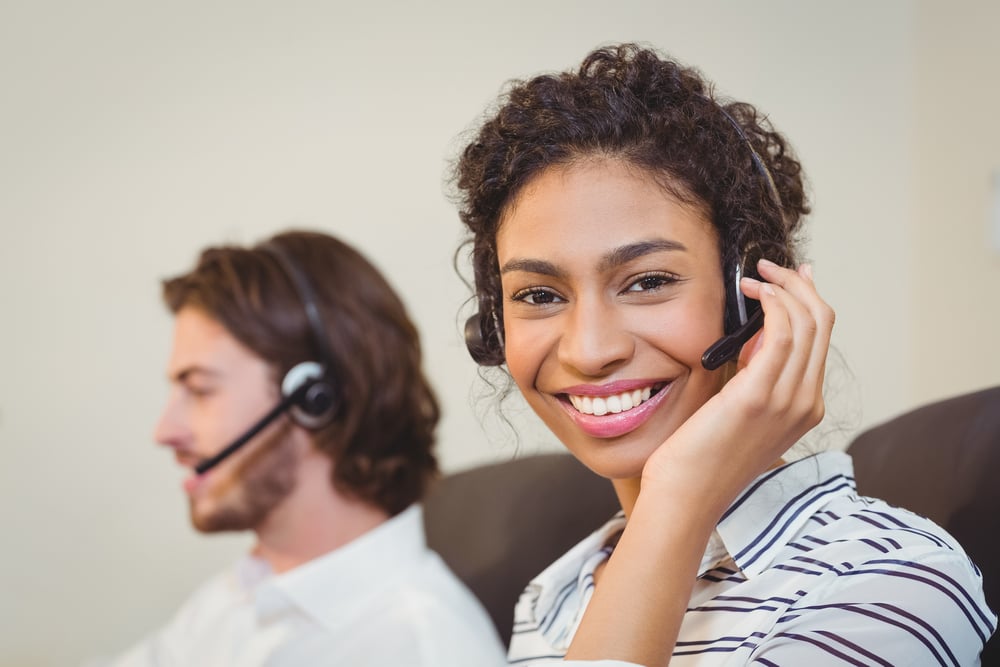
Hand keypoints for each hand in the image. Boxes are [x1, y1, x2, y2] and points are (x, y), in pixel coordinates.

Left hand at [641, 260, 835, 516]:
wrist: (686, 495)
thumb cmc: (701, 456)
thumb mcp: (739, 411)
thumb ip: (754, 377)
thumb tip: (754, 336)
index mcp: (805, 408)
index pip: (821, 339)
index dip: (808, 299)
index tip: (787, 277)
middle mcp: (805, 404)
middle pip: (822, 324)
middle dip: (798, 285)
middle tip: (768, 267)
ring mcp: (787, 401)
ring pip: (807, 322)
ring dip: (782, 288)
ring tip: (753, 277)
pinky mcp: (759, 396)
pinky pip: (783, 333)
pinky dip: (773, 304)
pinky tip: (755, 293)